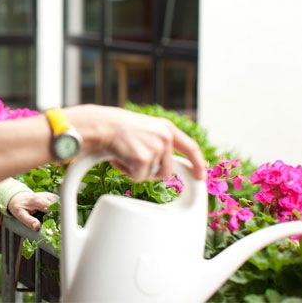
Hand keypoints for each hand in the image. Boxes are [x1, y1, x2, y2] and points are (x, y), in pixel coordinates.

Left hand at [7, 191, 58, 230]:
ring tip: (59, 221)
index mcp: (38, 200)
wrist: (17, 197)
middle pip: (58, 205)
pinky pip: (59, 202)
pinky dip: (60, 208)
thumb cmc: (18, 206)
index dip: (57, 216)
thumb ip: (29, 221)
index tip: (59, 225)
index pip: (52, 208)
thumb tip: (37, 227)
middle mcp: (45, 196)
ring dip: (61, 211)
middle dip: (61, 215)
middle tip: (60, 226)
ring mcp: (48, 195)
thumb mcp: (20, 215)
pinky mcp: (50, 196)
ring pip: (60, 203)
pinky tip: (58, 215)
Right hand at [68, 105, 206, 181]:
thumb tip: (167, 165)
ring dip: (138, 171)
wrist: (101, 125)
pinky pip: (138, 178)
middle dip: (150, 172)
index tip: (200, 176)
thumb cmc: (117, 127)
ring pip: (152, 176)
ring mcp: (156, 148)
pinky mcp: (144, 159)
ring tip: (125, 156)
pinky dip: (126, 172)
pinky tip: (118, 158)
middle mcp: (165, 137)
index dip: (197, 164)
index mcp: (166, 128)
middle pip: (167, 170)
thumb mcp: (145, 128)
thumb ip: (158, 142)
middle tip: (133, 162)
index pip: (191, 148)